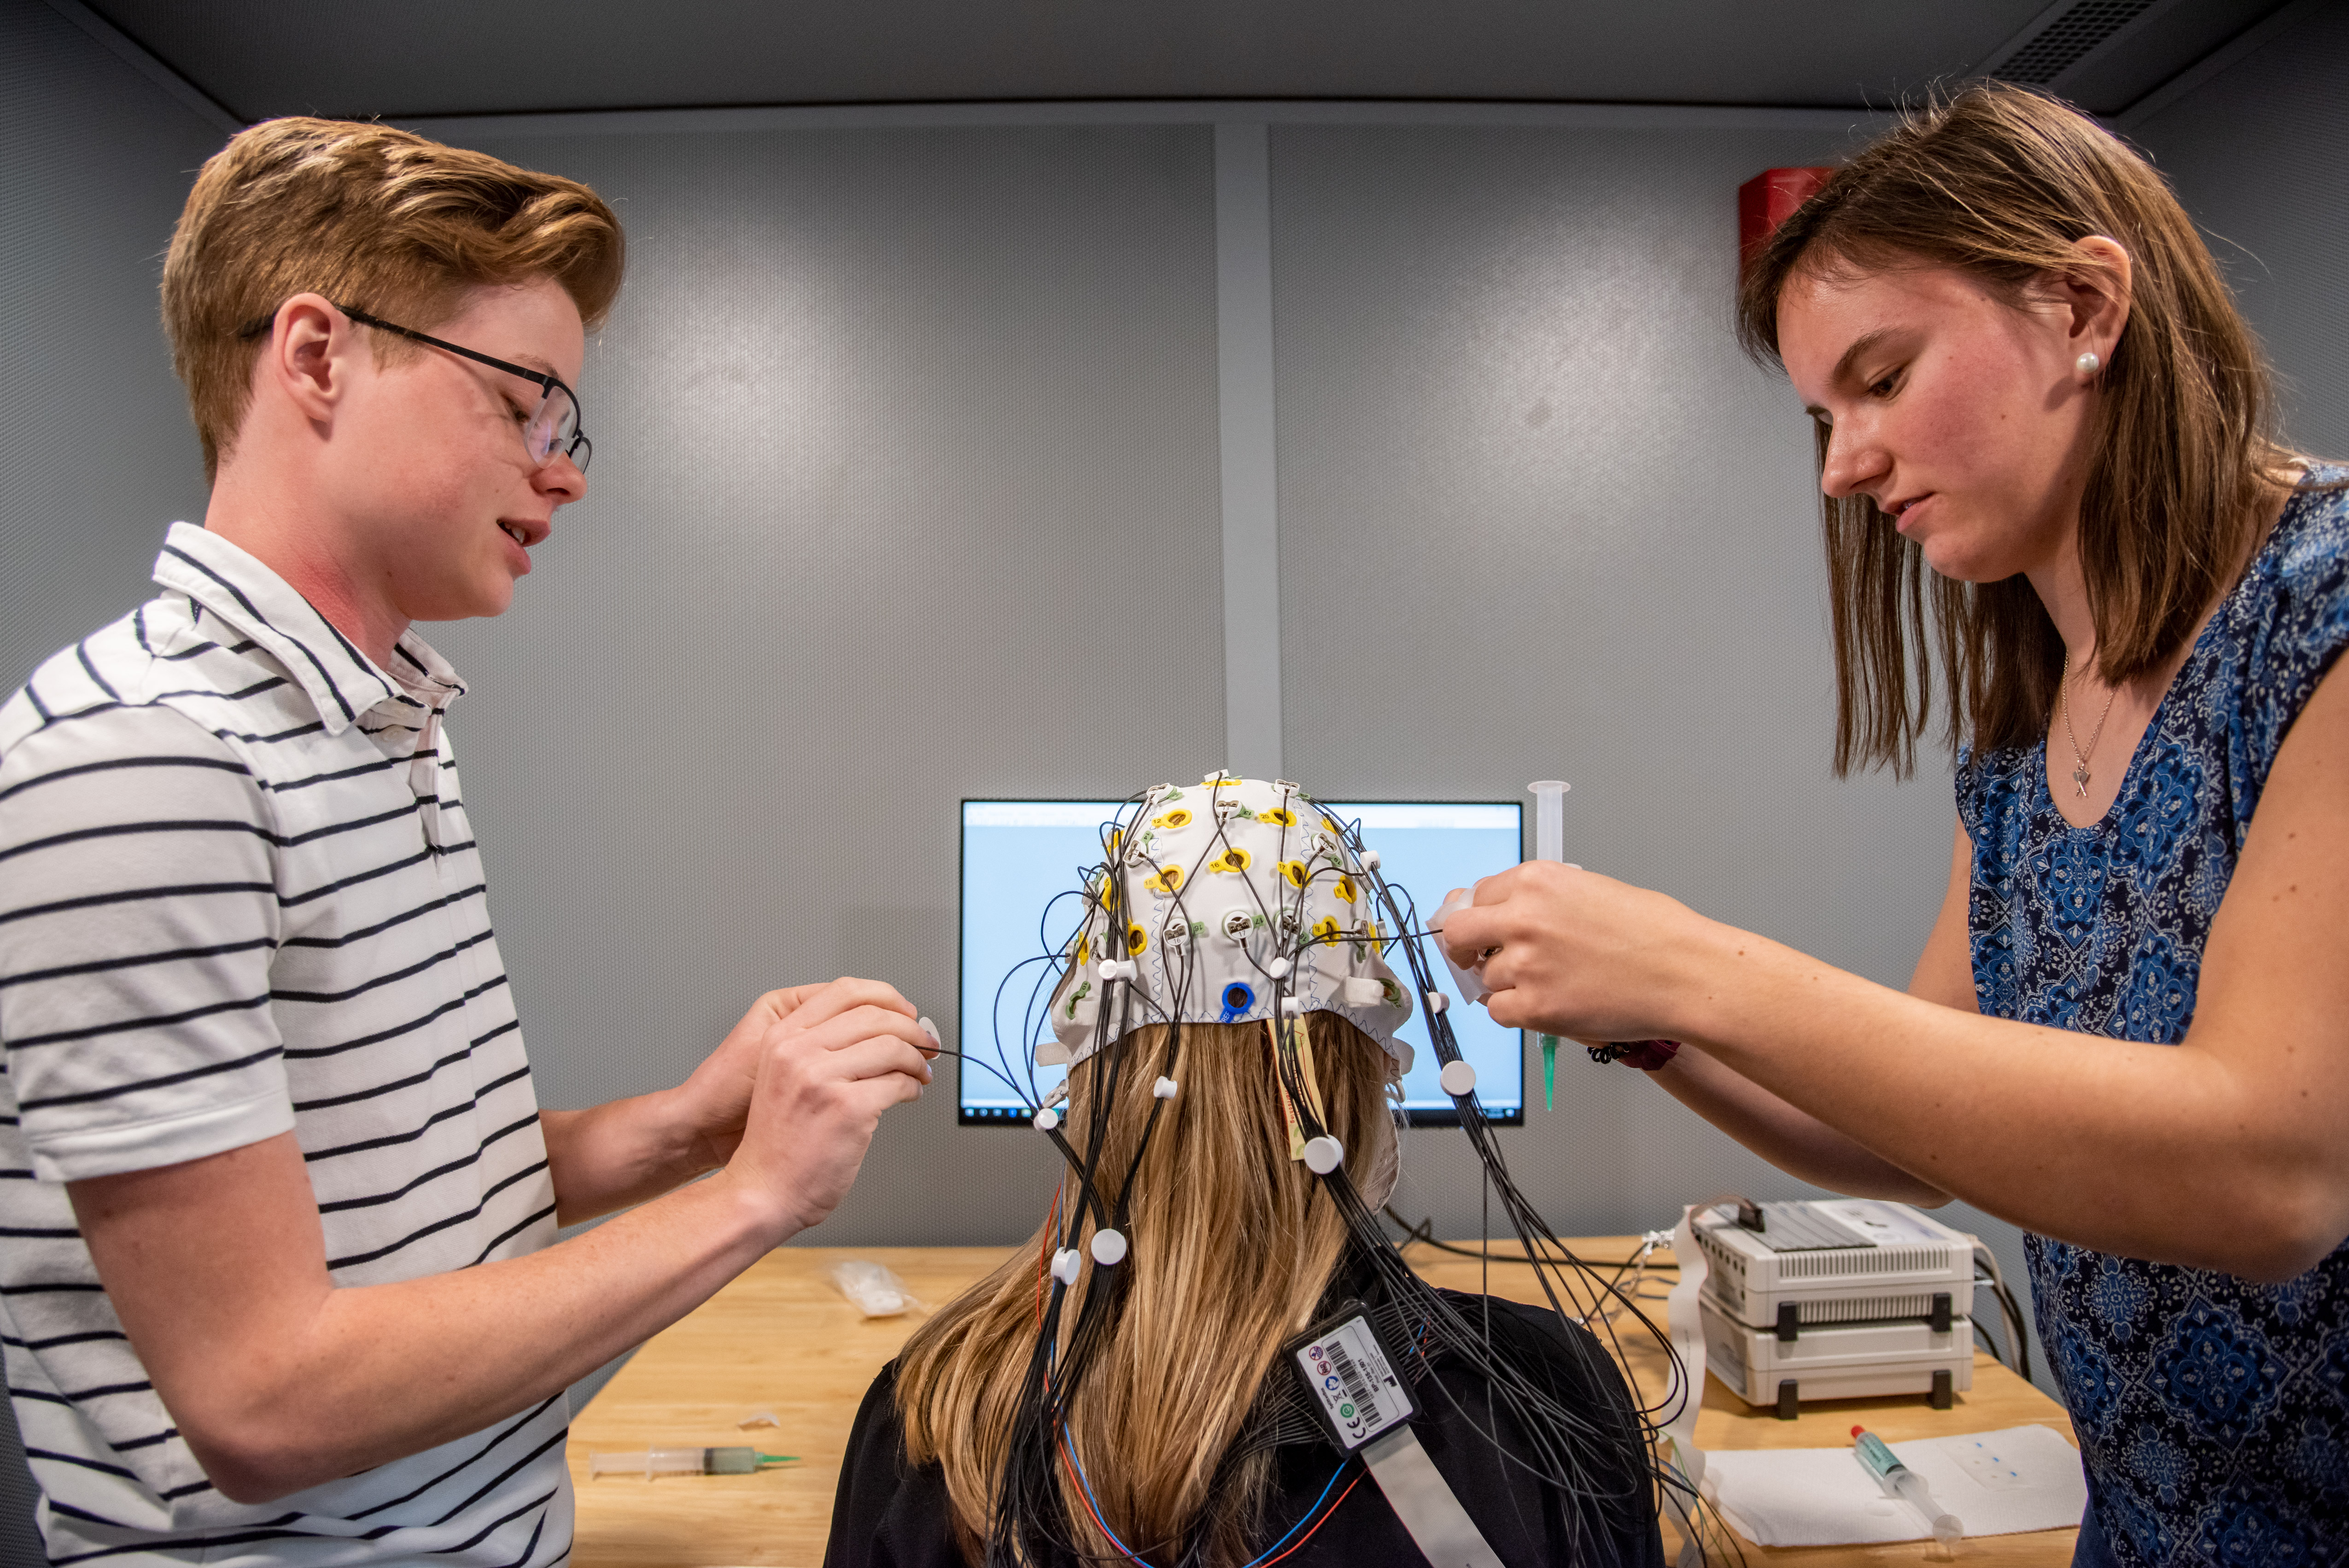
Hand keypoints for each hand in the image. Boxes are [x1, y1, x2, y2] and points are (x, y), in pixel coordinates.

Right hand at [678, 978, 925, 1169]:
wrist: (762, 1190)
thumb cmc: (777, 1142)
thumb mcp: (781, 1076)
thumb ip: (817, 1048)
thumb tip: (878, 1030)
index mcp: (783, 1038)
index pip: (845, 992)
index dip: (886, 998)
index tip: (906, 1011)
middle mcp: (799, 1052)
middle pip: (875, 1016)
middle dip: (911, 1028)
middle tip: (926, 1043)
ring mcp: (823, 1079)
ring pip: (893, 1047)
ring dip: (917, 1059)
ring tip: (921, 1072)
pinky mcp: (849, 1108)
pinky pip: (898, 1083)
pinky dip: (913, 1087)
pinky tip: (910, 1094)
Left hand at [1435, 860, 1712, 1038]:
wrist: (1686, 973)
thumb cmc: (1654, 933)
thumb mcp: (1590, 891)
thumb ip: (1540, 900)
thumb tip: (1500, 913)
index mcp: (1536, 881)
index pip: (1478, 896)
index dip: (1481, 916)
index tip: (1483, 930)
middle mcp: (1523, 917)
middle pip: (1458, 933)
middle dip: (1463, 947)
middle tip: (1476, 958)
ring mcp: (1526, 964)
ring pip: (1486, 977)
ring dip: (1508, 983)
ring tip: (1553, 982)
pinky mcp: (1536, 1006)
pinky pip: (1499, 1011)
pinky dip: (1517, 1011)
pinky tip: (1548, 1003)